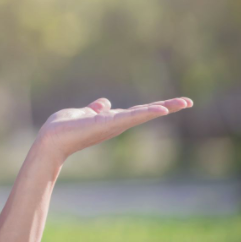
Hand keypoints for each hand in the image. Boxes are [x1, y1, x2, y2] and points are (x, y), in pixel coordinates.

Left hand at [37, 96, 193, 163]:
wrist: (51, 139)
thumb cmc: (62, 129)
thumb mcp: (81, 114)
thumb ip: (94, 109)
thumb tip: (105, 103)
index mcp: (111, 120)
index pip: (136, 112)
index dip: (153, 107)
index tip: (171, 103)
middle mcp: (116, 124)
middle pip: (145, 113)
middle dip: (167, 106)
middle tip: (189, 101)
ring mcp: (114, 125)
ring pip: (143, 114)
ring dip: (164, 107)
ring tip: (184, 102)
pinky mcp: (108, 123)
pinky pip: (131, 116)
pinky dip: (146, 112)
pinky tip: (162, 108)